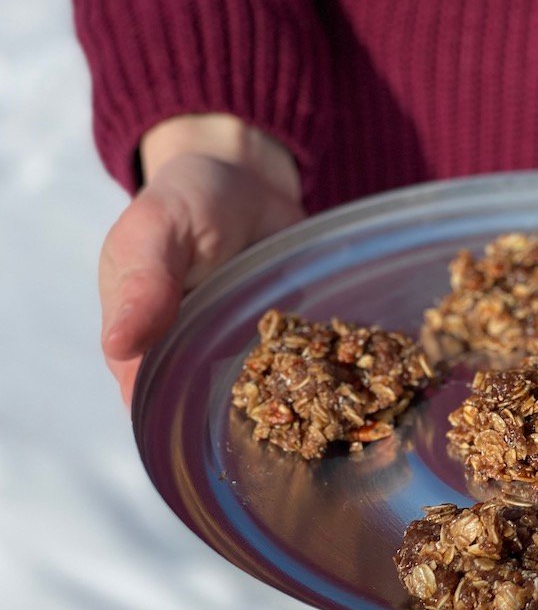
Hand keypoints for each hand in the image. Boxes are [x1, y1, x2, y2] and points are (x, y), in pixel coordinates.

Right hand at [99, 114, 304, 404]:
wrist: (243, 179)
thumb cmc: (185, 201)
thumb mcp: (155, 232)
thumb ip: (142, 285)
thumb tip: (119, 346)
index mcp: (141, 346)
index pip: (154, 405)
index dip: (181, 422)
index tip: (218, 429)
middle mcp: (189, 360)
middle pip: (211, 412)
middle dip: (245, 421)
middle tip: (284, 424)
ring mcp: (239, 355)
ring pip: (260, 401)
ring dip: (290, 408)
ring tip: (323, 417)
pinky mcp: (282, 344)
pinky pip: (300, 373)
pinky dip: (320, 379)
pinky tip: (346, 387)